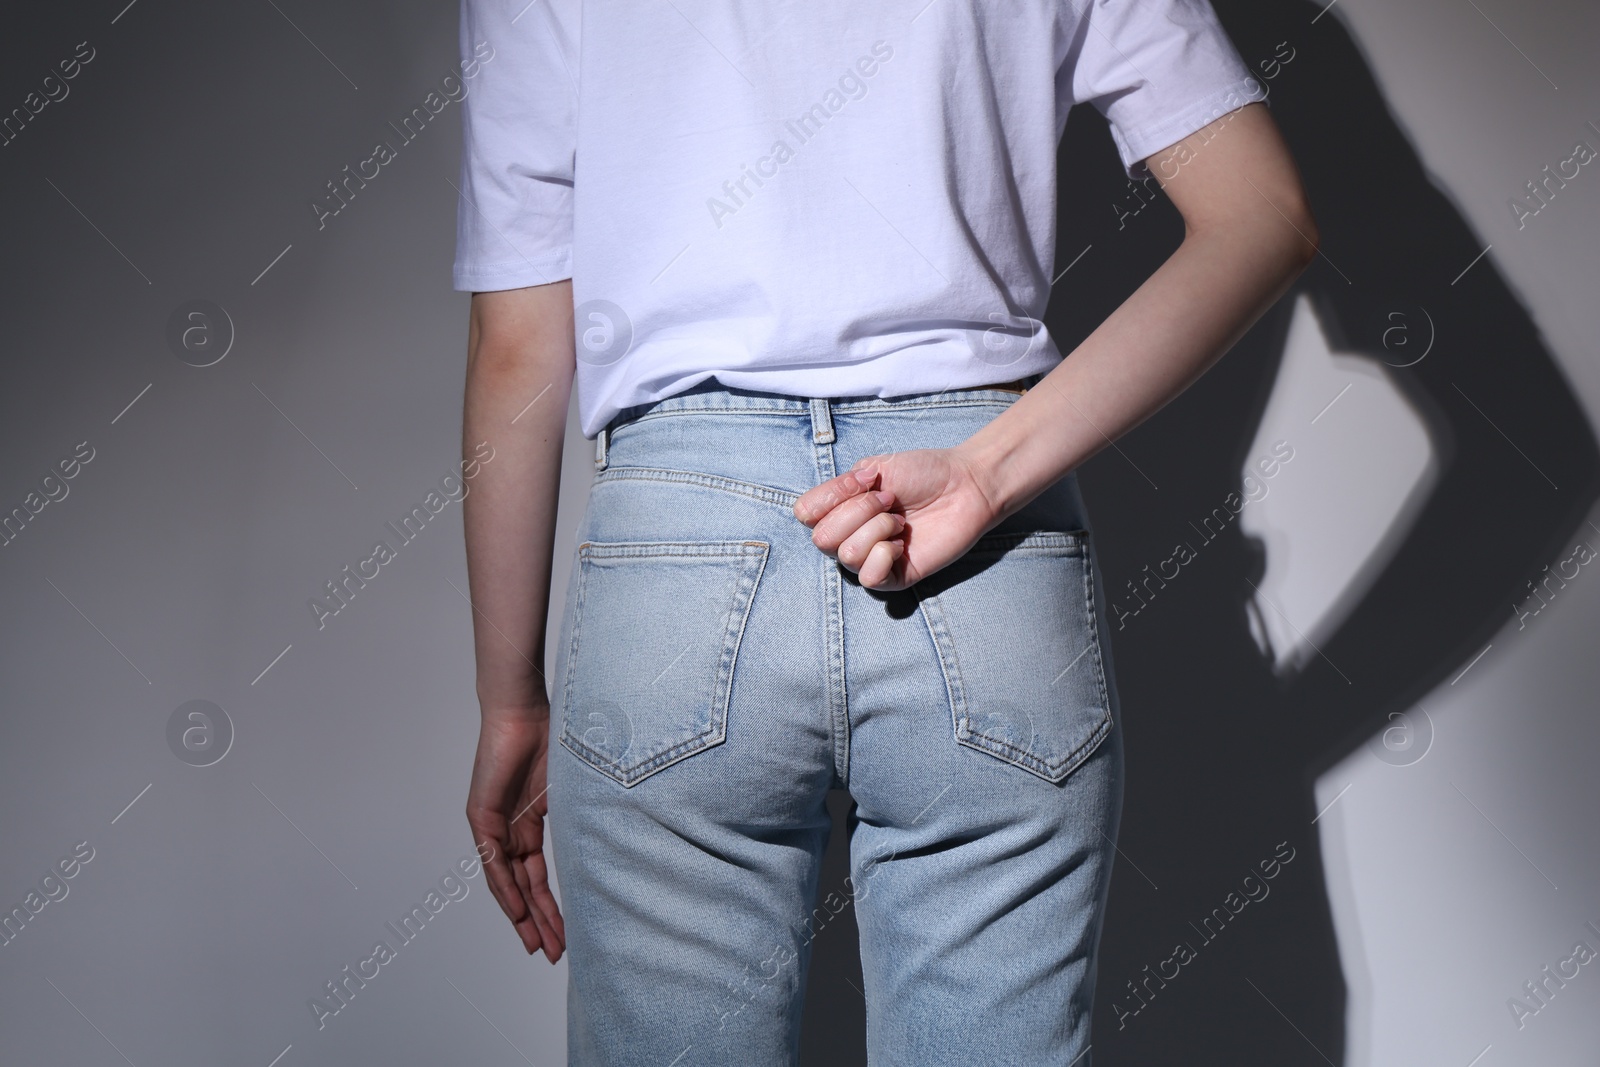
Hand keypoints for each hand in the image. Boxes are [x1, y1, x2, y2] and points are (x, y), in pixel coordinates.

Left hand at [466, 708, 565, 960]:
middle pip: (525, 887)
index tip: (566, 936)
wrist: (524, 710)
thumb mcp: (573, 792)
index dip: (552, 908)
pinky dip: (506, 889)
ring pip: (508, 882)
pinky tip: (518, 913)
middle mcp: (510, 830)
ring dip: (524, 916)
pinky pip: (492, 862)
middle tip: (553, 954)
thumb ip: (581, 821)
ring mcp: (493, 825)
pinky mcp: (480, 817)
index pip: (540, 877)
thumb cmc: (553, 738)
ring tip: (539, 945)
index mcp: (531, 824)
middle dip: (541, 922)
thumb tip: (614, 847)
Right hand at [794, 447, 999, 591]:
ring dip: (877, 529)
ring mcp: (870, 559)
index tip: (868, 480)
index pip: (804, 513)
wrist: (966, 485)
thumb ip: (842, 486)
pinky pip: (869, 578)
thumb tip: (839, 501)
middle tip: (890, 501)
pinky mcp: (894, 578)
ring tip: (900, 521)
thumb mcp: (874, 467)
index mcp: (840, 509)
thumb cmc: (923, 473)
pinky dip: (884, 555)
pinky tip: (901, 544)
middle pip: (822, 537)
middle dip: (858, 511)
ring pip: (846, 554)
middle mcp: (849, 537)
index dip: (831, 495)